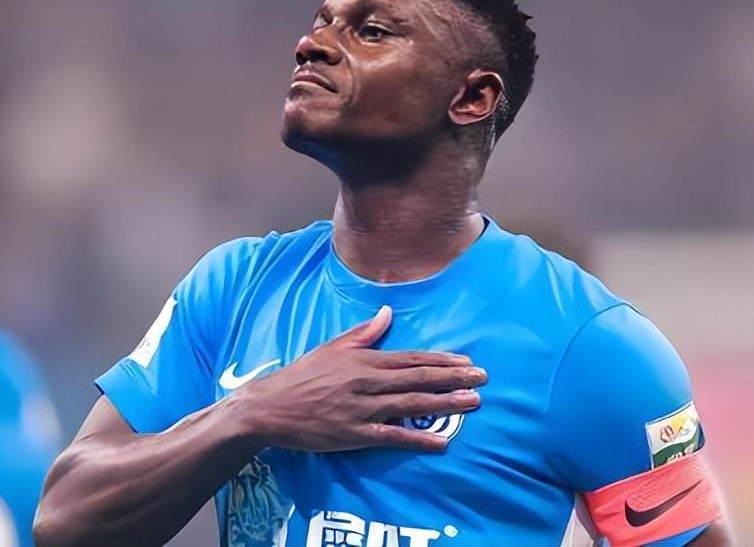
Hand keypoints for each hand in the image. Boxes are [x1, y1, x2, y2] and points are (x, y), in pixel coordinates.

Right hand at [233, 306, 486, 452]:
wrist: (269, 407)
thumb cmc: (301, 376)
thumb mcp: (331, 347)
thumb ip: (364, 332)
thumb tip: (387, 311)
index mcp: (363, 360)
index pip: (410, 359)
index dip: (441, 361)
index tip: (467, 362)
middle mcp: (366, 382)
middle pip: (417, 379)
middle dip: (453, 378)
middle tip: (484, 379)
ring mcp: (361, 409)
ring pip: (410, 404)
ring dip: (444, 402)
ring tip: (473, 402)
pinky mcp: (353, 434)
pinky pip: (391, 437)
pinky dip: (418, 439)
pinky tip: (442, 442)